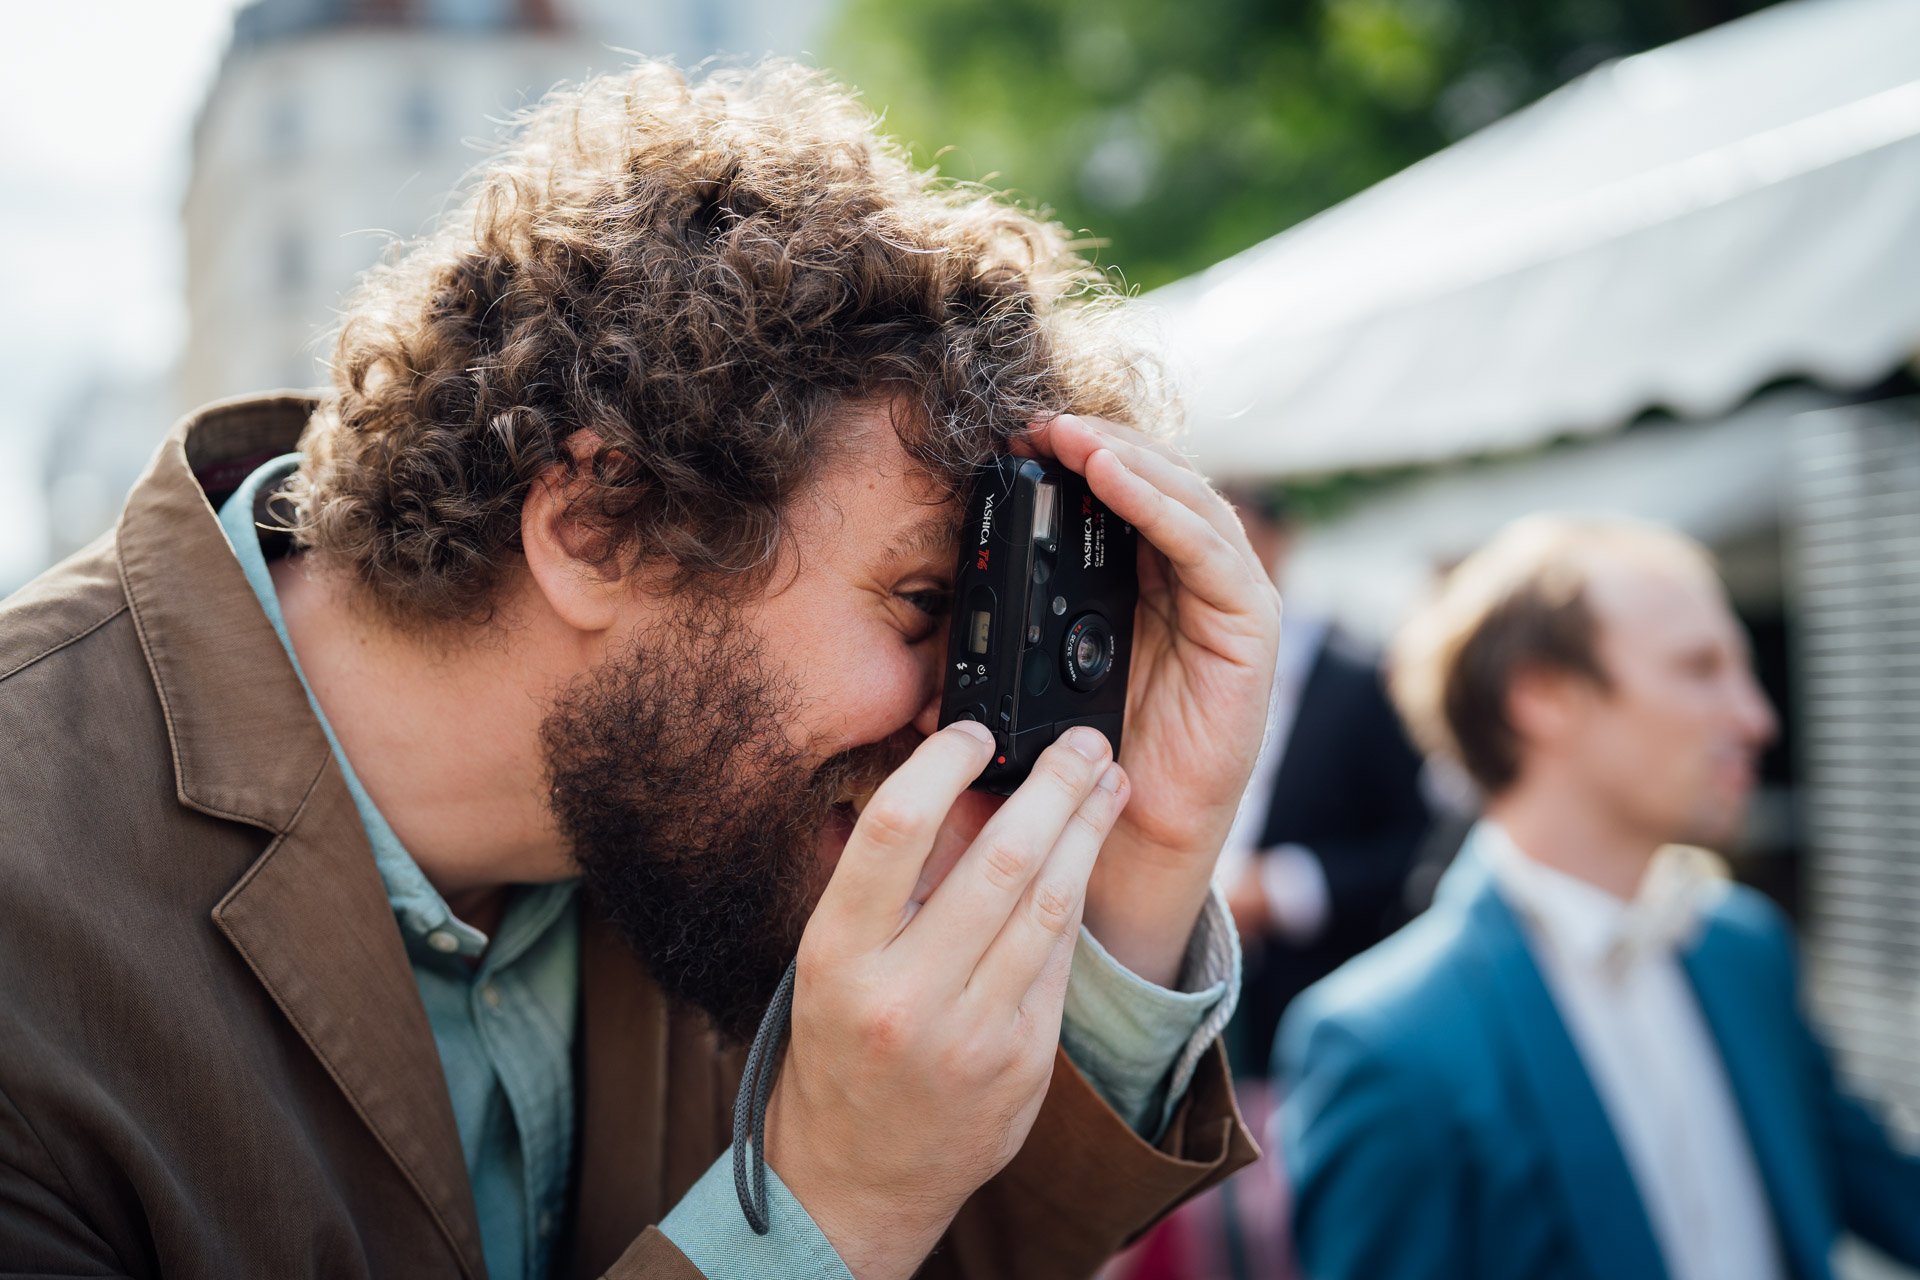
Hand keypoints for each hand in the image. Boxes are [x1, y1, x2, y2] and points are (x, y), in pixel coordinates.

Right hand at [767, 721, 1130, 1279]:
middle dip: (1053, 787)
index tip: (976, 732)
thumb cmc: (837, 1049)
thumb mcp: (828, 963)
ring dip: (1086, 832)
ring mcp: (972, 1033)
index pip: (893, 830)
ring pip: (1048, 905)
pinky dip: (1075, 897)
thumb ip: (880, 881)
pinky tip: (1088, 855)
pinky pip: (1059, 958)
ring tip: (1106, 782)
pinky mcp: (1024, 1061)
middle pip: (998, 861)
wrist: (857, 1180)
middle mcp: (904, 995)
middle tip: (1081, 742)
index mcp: (837, 957)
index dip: (943, 765)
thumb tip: (939, 779)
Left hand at [1016, 414, 1281, 985]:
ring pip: (1188, 503)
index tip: (1011, 436)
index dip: (1072, 461)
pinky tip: (1117, 481)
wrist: (1120, 852)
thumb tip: (918, 615)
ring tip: (1072, 438)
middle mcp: (1186, 588)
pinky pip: (1213, 555)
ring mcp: (1225, 606)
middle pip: (1157, 487)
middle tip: (1036, 421)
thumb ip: (992, 646)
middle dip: (1098, 446)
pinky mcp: (1249, 634)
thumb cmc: (1073, 773)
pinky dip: (1166, 509)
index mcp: (1135, 592)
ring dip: (1129, 461)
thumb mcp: (1022, 690)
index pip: (1117, 501)